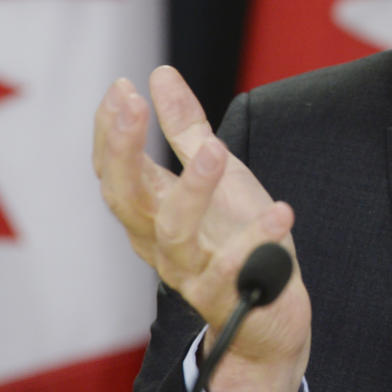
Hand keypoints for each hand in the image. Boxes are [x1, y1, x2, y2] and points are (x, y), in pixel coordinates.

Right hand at [92, 66, 310, 391]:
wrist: (268, 317)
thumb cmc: (236, 238)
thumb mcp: (218, 173)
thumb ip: (187, 129)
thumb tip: (159, 74)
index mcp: (152, 211)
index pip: (115, 170)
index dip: (111, 131)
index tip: (121, 86)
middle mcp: (159, 243)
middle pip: (126, 197)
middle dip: (125, 150)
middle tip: (134, 105)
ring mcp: (190, 272)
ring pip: (173, 232)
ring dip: (192, 189)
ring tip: (215, 148)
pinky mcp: (227, 298)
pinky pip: (233, 271)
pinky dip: (256, 241)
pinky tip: (280, 211)